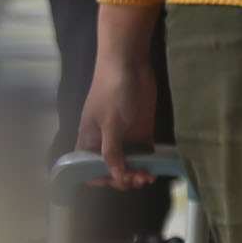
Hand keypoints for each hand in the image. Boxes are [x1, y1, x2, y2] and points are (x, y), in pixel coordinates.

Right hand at [75, 4, 166, 180]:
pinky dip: (147, 164)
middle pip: (110, 169)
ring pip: (128, 164)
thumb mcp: (110, 124)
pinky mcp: (141, 130)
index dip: (96, 177)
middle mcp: (105, 141)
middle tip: (137, 177)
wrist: (129, 62)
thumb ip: (112, 152)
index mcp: (89, 139)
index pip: (86, 167)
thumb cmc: (112, 90)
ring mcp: (124, 136)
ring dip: (136, 173)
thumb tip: (116, 176)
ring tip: (147, 176)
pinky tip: (154, 170)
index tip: (112, 180)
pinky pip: (143, 153)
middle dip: (122, 177)